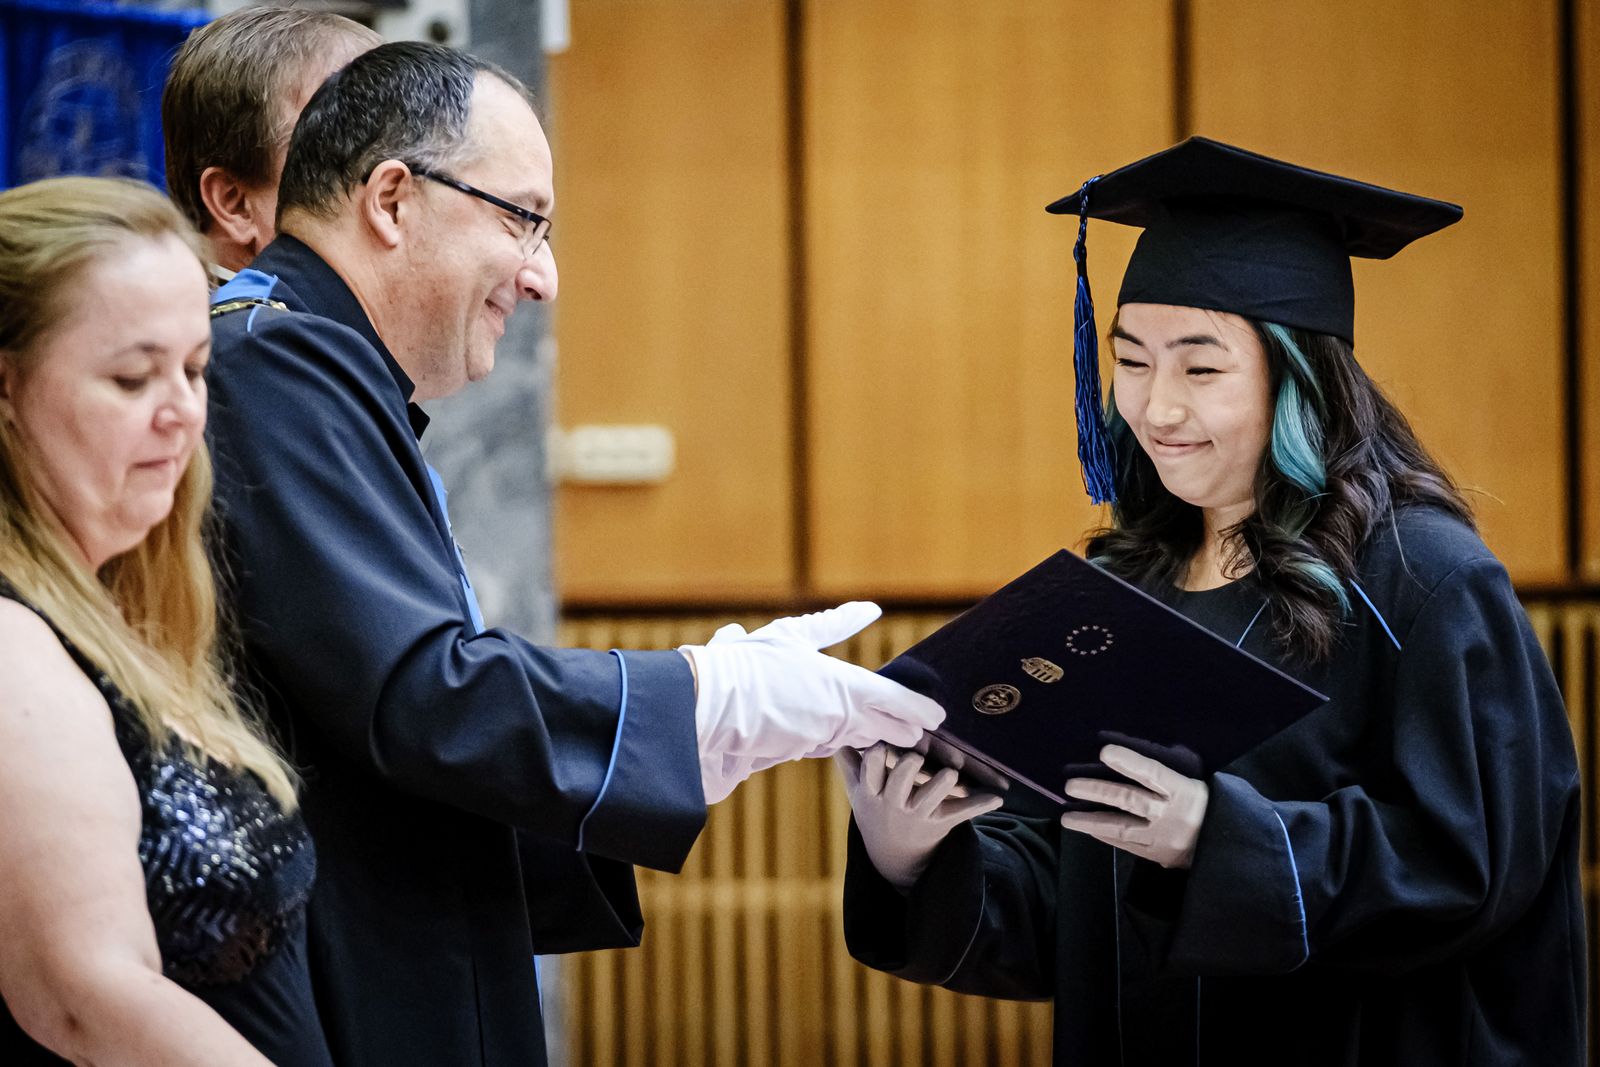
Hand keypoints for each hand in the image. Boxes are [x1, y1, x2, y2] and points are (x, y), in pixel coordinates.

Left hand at [681, 602, 944, 803]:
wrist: (690, 732)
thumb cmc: (764, 696)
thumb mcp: (834, 694)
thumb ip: (876, 706)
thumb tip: (913, 722)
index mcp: (789, 644)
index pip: (828, 626)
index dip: (849, 618)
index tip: (869, 609)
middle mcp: (771, 672)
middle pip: (825, 680)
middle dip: (861, 693)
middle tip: (898, 706)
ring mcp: (756, 709)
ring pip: (808, 713)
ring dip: (841, 722)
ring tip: (873, 729)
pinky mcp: (745, 747)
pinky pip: (788, 745)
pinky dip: (810, 746)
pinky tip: (816, 746)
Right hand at [836, 744, 1003, 891]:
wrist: (894, 860)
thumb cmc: (876, 814)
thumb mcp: (858, 794)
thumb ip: (850, 765)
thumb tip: (838, 735)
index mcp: (872, 794)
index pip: (871, 770)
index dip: (877, 755)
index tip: (883, 741)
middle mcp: (894, 804)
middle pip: (900, 781)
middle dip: (909, 766)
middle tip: (917, 756)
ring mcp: (918, 815)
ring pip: (931, 797)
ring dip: (943, 783)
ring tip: (950, 773)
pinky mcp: (940, 824)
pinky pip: (962, 813)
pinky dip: (980, 805)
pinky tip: (998, 798)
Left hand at [1058, 744, 1208, 868]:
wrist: (1229, 846)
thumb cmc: (1211, 805)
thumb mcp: (1196, 784)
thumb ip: (1167, 774)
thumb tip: (1129, 758)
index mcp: (1185, 791)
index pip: (1152, 773)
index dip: (1129, 762)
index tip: (1104, 751)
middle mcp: (1172, 815)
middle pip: (1130, 800)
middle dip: (1098, 792)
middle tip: (1070, 786)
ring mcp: (1164, 838)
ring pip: (1122, 828)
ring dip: (1092, 821)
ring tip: (1067, 818)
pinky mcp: (1159, 855)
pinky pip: (1127, 845)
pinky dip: (1106, 836)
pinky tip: (1089, 829)